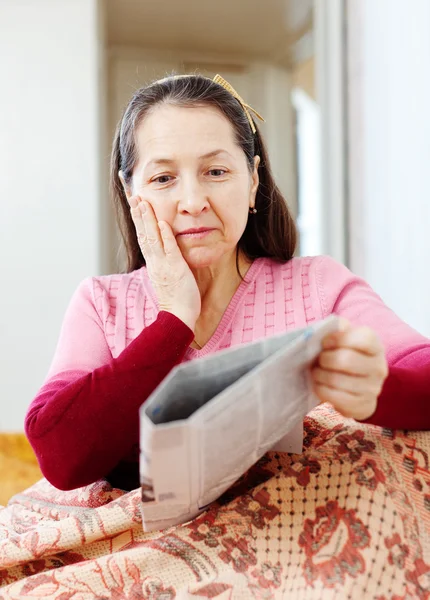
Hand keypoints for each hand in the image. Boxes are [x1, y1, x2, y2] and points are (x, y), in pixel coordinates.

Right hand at [129, 196, 200, 330]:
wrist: (178, 316)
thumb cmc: (176, 298)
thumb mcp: (167, 276)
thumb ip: (164, 262)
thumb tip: (164, 250)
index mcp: (153, 263)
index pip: (143, 237)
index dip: (138, 220)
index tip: (135, 204)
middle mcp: (155, 262)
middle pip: (143, 234)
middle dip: (138, 214)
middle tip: (134, 196)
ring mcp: (164, 265)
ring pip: (152, 238)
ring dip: (148, 220)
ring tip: (143, 203)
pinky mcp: (175, 269)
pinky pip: (169, 250)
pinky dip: (165, 236)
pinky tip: (162, 222)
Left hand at [311, 320, 388, 420]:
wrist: (359, 387)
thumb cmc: (346, 356)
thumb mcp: (345, 339)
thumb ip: (337, 330)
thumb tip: (325, 330)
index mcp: (375, 345)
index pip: (363, 338)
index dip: (338, 339)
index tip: (325, 343)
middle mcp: (379, 367)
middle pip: (345, 359)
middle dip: (325, 359)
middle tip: (319, 360)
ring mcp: (373, 388)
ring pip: (336, 380)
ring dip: (319, 375)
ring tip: (316, 373)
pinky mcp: (363, 406)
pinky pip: (334, 397)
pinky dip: (321, 389)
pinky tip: (319, 385)